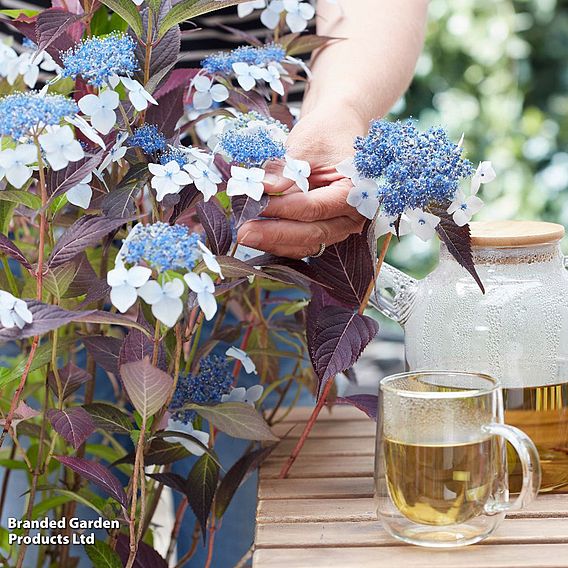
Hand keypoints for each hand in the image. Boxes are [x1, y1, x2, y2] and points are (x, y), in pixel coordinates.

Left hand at [236, 108, 366, 258]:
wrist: (338, 133)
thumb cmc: (326, 134)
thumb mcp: (306, 143)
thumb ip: (286, 168)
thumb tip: (262, 188)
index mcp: (355, 191)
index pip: (315, 207)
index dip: (283, 209)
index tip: (256, 206)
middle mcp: (353, 215)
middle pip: (313, 232)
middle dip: (275, 234)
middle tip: (243, 232)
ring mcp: (341, 227)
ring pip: (307, 244)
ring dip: (274, 242)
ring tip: (245, 235)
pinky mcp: (326, 231)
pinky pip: (303, 244)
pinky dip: (279, 242)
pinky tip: (257, 237)